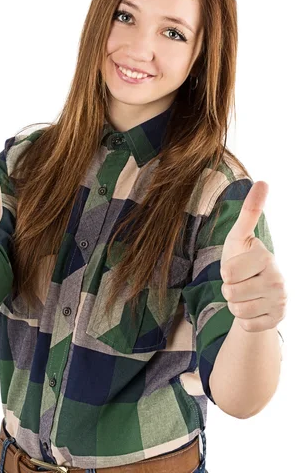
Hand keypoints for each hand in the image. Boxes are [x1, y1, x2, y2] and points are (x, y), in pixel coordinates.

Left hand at [220, 181, 286, 332]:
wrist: (256, 292)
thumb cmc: (243, 259)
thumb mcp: (240, 237)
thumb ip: (250, 211)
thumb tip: (263, 181)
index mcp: (266, 257)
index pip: (228, 272)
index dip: (225, 271)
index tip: (236, 266)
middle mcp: (278, 280)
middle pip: (231, 292)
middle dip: (229, 288)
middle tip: (240, 281)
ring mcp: (280, 302)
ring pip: (237, 310)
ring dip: (235, 304)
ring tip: (245, 294)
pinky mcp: (277, 321)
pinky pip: (245, 325)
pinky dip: (244, 319)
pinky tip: (253, 308)